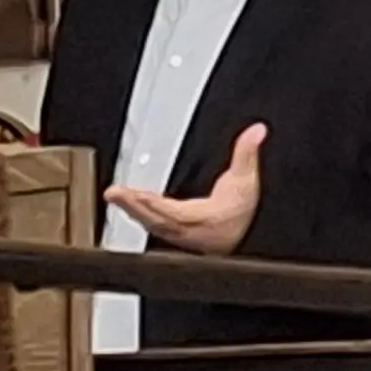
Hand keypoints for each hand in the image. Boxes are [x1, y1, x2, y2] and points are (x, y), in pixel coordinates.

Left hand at [103, 123, 266, 254]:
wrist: (247, 239)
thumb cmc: (243, 213)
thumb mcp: (247, 181)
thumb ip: (247, 154)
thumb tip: (256, 132)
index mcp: (203, 217)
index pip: (174, 212)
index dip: (154, 204)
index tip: (135, 194)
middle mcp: (188, 229)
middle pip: (155, 219)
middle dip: (133, 205)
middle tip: (114, 193)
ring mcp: (180, 235)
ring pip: (151, 224)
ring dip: (132, 210)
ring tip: (116, 196)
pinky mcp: (175, 234)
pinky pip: (153, 226)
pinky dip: (140, 216)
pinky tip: (130, 207)